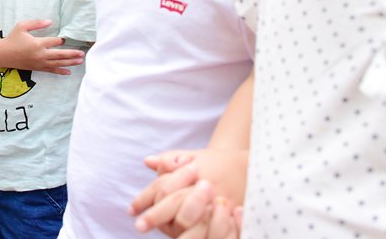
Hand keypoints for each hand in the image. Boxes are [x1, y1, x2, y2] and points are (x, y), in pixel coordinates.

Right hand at [3, 19, 84, 74]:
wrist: (3, 54)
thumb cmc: (12, 38)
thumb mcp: (22, 26)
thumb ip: (37, 23)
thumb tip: (50, 21)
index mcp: (37, 43)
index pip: (54, 42)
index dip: (61, 40)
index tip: (65, 39)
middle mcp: (40, 54)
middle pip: (60, 54)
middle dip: (72, 54)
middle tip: (82, 53)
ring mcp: (40, 63)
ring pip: (58, 63)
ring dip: (70, 62)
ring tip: (80, 61)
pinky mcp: (38, 68)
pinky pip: (52, 70)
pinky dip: (60, 71)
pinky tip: (68, 72)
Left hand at [130, 150, 247, 236]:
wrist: (253, 169)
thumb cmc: (218, 162)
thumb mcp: (196, 155)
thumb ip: (171, 159)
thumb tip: (147, 162)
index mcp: (195, 171)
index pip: (165, 185)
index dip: (146, 197)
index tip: (131, 209)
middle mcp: (205, 188)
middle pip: (176, 202)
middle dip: (156, 215)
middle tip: (139, 225)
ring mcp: (218, 205)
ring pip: (192, 219)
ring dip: (172, 228)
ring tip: (157, 232)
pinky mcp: (229, 218)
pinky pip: (209, 230)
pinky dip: (194, 235)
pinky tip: (182, 236)